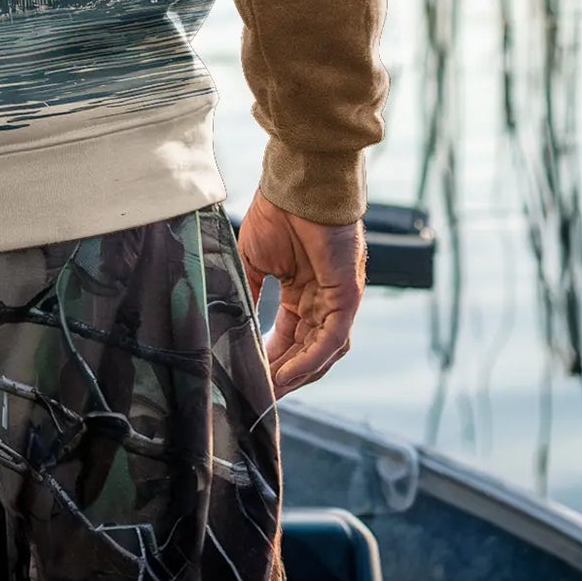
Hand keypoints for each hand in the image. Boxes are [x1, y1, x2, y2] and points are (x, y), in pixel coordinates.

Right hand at [236, 191, 365, 395]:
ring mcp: (338, 299)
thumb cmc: (277, 212)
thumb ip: (249, 289)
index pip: (289, 335)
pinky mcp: (348, 295)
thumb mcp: (254, 259)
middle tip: (260, 396)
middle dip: (285, 375)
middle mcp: (323, 298)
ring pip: (321, 351)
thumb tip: (233, 320)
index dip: (272, 359)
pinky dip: (310, 360)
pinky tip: (286, 374)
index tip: (252, 379)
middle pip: (306, 349)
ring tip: (272, 391)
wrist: (296, 184)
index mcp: (303, 290)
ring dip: (298, 374)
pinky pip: (331, 338)